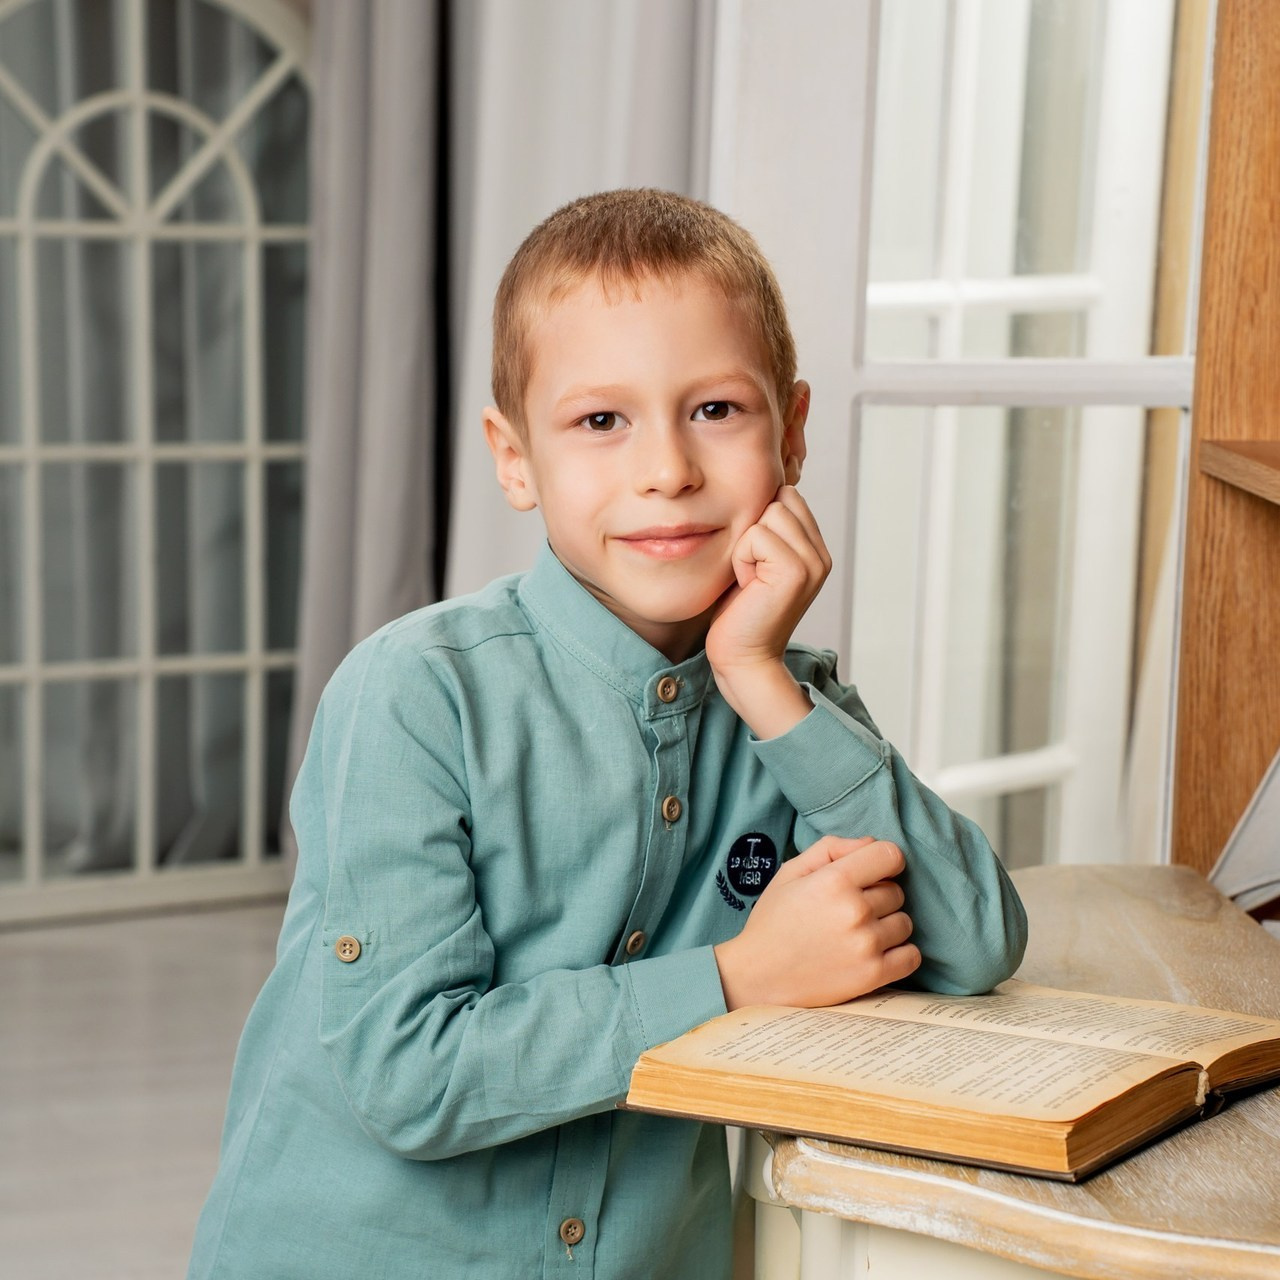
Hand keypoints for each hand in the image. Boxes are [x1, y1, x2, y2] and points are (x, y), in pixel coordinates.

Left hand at [705, 486, 831, 737]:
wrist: (743, 659)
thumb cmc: (740, 613)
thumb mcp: (758, 563)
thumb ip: (768, 531)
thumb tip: (762, 490)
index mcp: (815, 550)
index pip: (788, 495)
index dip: (760, 521)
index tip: (755, 561)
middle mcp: (821, 554)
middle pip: (779, 499)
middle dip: (753, 531)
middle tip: (752, 572)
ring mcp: (813, 562)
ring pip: (768, 513)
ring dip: (746, 545)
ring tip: (750, 578)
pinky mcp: (796, 571)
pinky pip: (756, 536)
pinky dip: (742, 559)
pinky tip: (748, 586)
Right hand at [713, 836, 919, 1009]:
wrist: (758, 975)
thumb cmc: (774, 920)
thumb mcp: (791, 872)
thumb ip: (831, 848)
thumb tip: (870, 842)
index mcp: (834, 880)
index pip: (889, 855)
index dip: (882, 861)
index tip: (871, 873)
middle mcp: (855, 910)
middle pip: (896, 891)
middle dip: (878, 895)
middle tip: (850, 909)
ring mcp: (866, 944)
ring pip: (904, 922)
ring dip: (887, 925)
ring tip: (858, 933)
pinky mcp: (873, 975)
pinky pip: (911, 956)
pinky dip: (900, 953)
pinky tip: (876, 952)